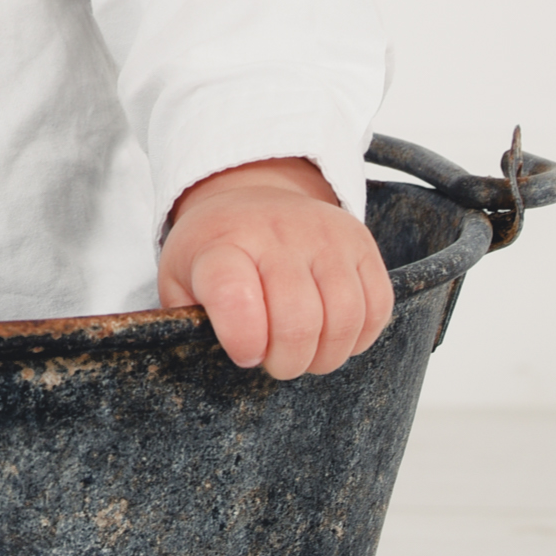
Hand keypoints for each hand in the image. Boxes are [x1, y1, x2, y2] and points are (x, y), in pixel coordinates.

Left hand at [157, 156, 393, 378]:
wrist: (251, 194)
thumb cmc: (216, 251)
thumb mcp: (179, 277)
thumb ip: (184, 319)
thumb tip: (197, 359)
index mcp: (222, 242)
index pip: (233, 295)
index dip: (243, 340)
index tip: (244, 354)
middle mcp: (275, 231)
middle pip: (298, 319)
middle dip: (287, 361)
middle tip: (274, 361)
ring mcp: (324, 234)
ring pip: (344, 318)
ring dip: (325, 355)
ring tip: (303, 352)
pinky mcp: (360, 242)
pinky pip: (377, 307)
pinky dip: (358, 337)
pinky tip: (331, 333)